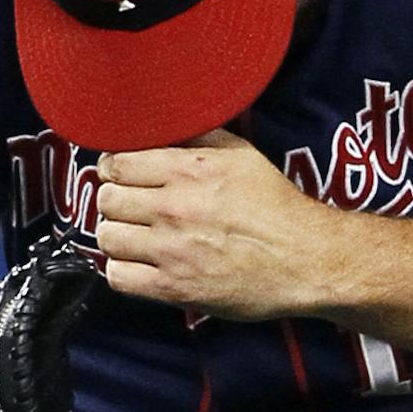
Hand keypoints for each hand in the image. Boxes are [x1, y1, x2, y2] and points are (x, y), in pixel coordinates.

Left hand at [95, 130, 347, 317]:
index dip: (115, 169)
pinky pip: (118, 277)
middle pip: (106, 199)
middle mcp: (174, 207)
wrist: (306, 260)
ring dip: (117, 235)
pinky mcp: (174, 288)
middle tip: (130, 208)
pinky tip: (139, 264)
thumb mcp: (242, 155)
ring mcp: (171, 250)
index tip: (123, 177)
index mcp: (188, 169)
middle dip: (115, 200)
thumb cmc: (276, 206)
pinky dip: (122, 271)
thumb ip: (198, 136)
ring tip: (135, 236)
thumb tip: (165, 123)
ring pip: (107, 237)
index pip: (116, 163)